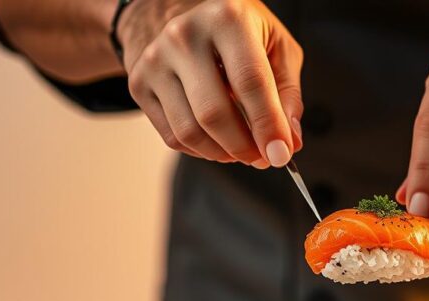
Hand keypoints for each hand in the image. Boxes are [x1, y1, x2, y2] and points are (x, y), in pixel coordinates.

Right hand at [118, 0, 302, 167]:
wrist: (176, 13)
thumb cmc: (234, 32)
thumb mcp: (275, 45)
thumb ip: (287, 93)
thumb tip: (289, 140)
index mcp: (226, 18)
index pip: (250, 82)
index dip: (268, 125)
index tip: (281, 154)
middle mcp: (184, 35)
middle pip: (214, 113)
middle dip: (244, 147)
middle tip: (263, 158)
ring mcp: (156, 59)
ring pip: (190, 131)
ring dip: (222, 153)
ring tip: (242, 150)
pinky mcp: (139, 83)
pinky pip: (173, 136)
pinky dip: (201, 150)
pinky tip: (217, 141)